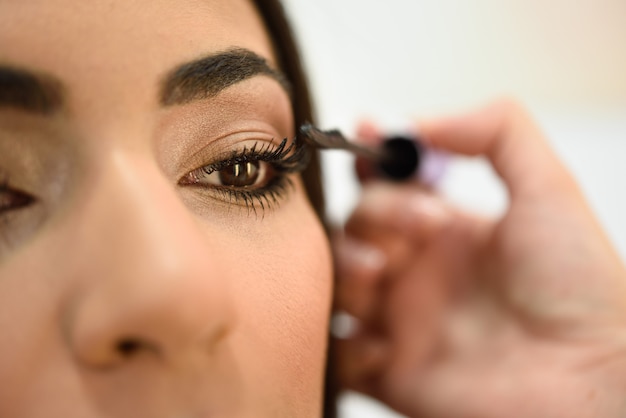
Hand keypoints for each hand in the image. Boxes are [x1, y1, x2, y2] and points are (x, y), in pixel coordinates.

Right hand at [333, 100, 625, 417]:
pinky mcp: (389, 373)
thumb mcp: (549, 187)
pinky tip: (388, 347)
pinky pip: (339, 356)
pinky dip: (348, 346)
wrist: (591, 380)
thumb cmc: (580, 288)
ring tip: (382, 277)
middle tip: (419, 232)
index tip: (368, 138)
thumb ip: (496, 132)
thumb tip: (416, 122)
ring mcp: (400, 322)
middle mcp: (418, 272)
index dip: (371, 162)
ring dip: (346, 273)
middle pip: (354, 226)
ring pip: (336, 285)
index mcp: (447, 231)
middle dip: (374, 216)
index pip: (387, 185)